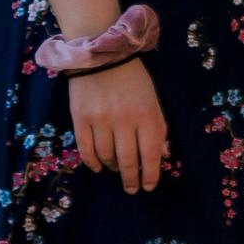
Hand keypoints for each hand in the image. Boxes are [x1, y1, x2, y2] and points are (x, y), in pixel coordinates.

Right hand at [67, 60, 167, 195]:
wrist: (100, 54)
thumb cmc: (133, 80)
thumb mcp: (153, 101)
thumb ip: (159, 127)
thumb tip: (163, 155)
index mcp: (146, 115)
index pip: (151, 154)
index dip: (151, 174)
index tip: (149, 186)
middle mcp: (124, 120)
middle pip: (128, 160)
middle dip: (131, 179)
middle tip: (131, 188)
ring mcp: (100, 120)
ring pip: (106, 157)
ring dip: (113, 168)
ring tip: (116, 170)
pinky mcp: (80, 118)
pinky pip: (86, 149)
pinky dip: (92, 162)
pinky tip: (99, 166)